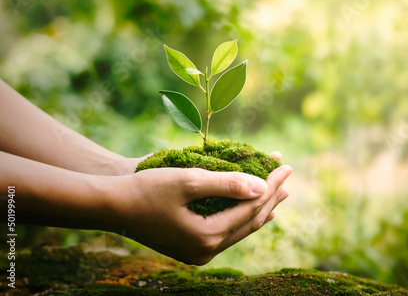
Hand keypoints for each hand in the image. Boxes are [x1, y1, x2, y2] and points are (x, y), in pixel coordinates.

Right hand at [107, 164, 291, 264]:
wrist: (112, 206)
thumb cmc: (146, 189)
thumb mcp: (189, 180)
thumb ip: (228, 184)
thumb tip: (263, 187)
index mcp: (207, 237)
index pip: (250, 208)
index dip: (270, 184)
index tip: (284, 163)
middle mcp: (206, 251)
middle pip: (249, 221)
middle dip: (270, 195)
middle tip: (287, 174)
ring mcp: (198, 252)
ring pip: (240, 227)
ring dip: (259, 206)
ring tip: (279, 191)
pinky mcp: (191, 247)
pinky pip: (226, 231)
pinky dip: (242, 216)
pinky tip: (255, 209)